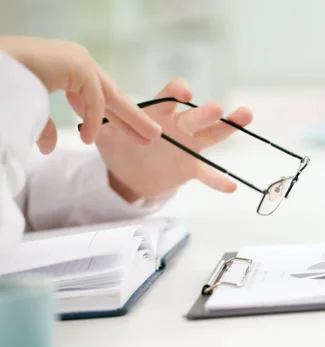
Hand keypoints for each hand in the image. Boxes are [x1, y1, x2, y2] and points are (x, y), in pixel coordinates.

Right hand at [0, 36, 160, 152]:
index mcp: (67, 69)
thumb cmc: (6, 85)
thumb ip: (45, 126)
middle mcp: (76, 62)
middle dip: (132, 118)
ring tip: (151, 136)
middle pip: (113, 96)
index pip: (98, 96)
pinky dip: (94, 120)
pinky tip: (90, 138)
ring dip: (132, 118)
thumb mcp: (30, 109)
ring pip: (112, 97)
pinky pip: (94, 100)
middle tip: (152, 135)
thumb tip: (50, 148)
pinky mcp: (77, 66)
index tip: (127, 131)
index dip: (114, 116)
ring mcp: (79, 61)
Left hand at [70, 78, 252, 201]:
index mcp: (159, 113)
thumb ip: (101, 124)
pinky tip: (231, 186)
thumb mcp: (106, 134)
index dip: (176, 93)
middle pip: (194, 116)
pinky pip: (206, 174)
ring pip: (212, 135)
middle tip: (216, 109)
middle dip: (205, 113)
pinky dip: (217, 180)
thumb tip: (87, 113)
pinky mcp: (191, 167)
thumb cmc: (121, 144)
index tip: (183, 92)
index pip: (169, 98)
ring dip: (228, 127)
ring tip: (247, 115)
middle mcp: (179, 125)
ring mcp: (189, 146)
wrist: (131, 171)